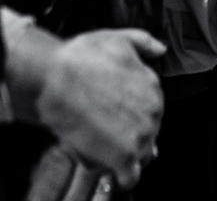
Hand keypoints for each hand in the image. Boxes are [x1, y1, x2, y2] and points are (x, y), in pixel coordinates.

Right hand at [34, 29, 165, 188]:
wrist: (55, 78)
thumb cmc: (80, 58)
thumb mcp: (118, 39)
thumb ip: (144, 42)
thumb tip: (160, 49)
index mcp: (153, 87)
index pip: (152, 109)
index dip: (133, 114)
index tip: (117, 114)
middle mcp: (153, 112)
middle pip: (149, 133)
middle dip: (131, 134)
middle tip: (106, 131)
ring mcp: (141, 136)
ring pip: (142, 156)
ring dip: (126, 156)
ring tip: (103, 148)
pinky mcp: (124, 157)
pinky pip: (129, 177)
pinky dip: (120, 178)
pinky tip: (106, 169)